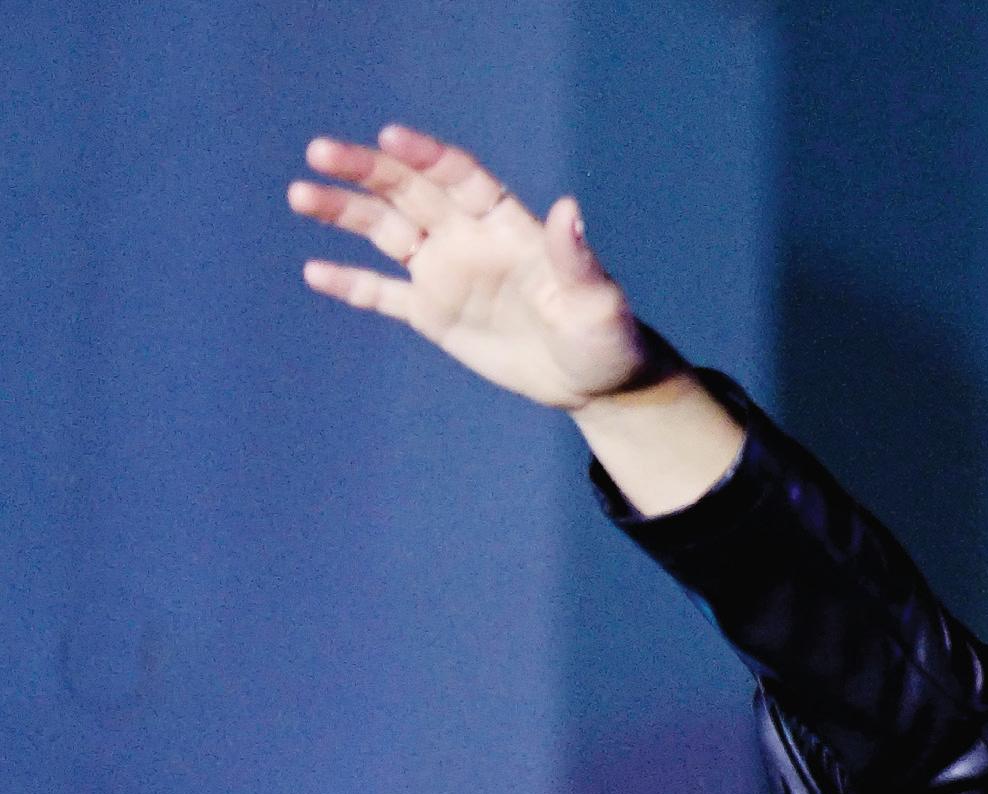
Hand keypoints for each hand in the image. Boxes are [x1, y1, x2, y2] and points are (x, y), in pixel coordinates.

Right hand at [289, 125, 646, 407]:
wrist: (593, 381)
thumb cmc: (606, 337)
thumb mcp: (597, 302)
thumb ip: (578, 259)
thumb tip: (570, 210)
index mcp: (508, 225)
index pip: (459, 177)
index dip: (426, 156)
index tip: (390, 138)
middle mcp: (469, 239)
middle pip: (410, 192)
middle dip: (366, 171)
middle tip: (320, 153)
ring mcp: (447, 274)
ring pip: (386, 232)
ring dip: (345, 213)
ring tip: (301, 195)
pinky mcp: (434, 314)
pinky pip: (383, 294)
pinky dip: (351, 283)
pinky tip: (313, 271)